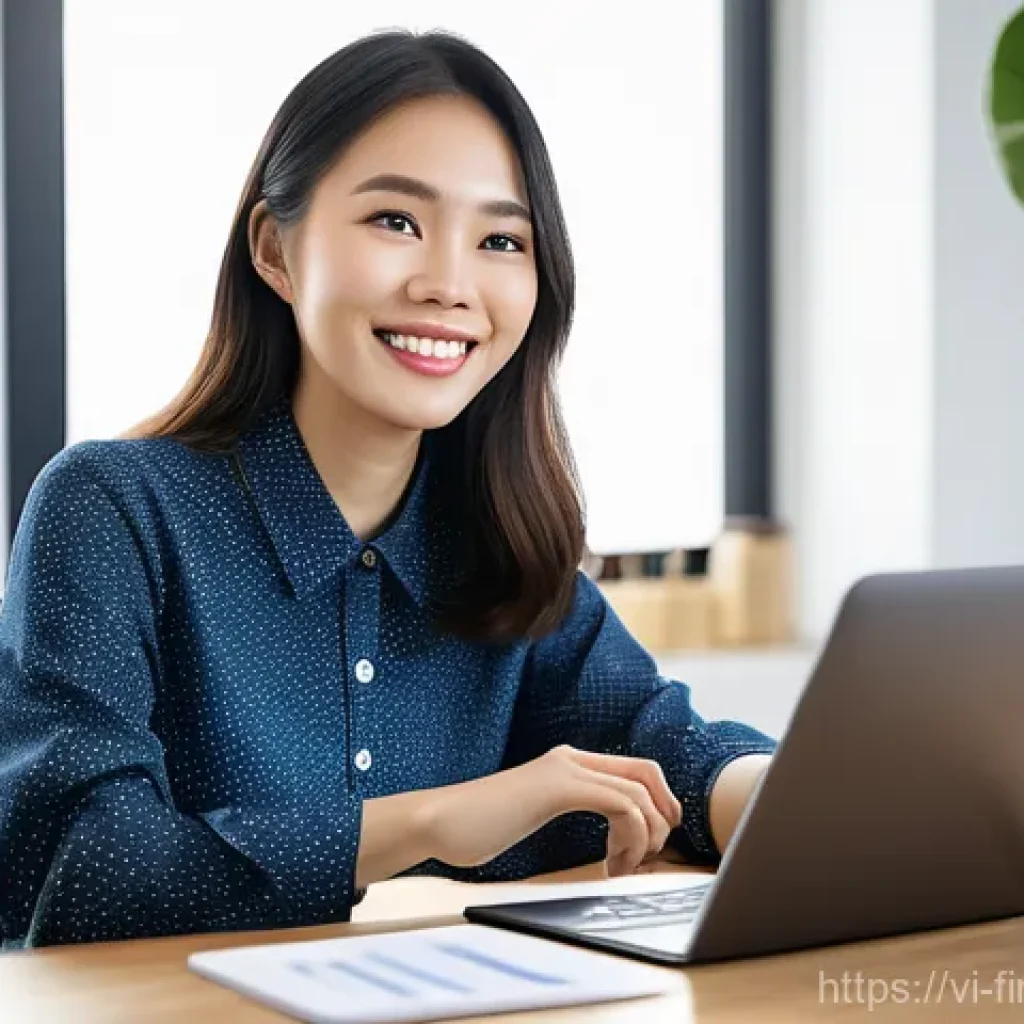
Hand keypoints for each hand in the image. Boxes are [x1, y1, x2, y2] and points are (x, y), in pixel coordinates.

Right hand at [421, 744, 682, 876]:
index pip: (635, 768)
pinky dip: (629, 837)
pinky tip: (610, 863)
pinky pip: (620, 804)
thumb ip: (567, 807)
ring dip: (643, 835)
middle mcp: (571, 758)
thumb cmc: (479, 825)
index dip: (658, 802)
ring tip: (620, 866)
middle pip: (647, 772)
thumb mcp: (534, 811)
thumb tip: (606, 831)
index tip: (651, 842)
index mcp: (568, 763)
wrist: (440, 822)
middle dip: (663, 814)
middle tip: (651, 853)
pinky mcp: (557, 787)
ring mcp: (565, 769)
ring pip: (638, 792)